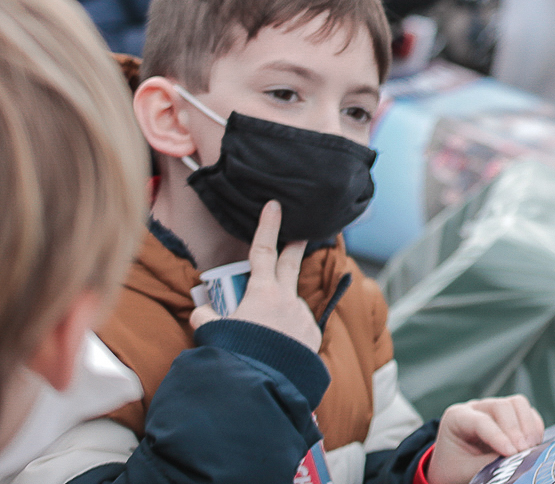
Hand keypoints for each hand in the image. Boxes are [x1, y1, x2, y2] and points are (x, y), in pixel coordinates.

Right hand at [190, 201, 319, 352]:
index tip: (274, 206)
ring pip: (289, 307)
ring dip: (278, 313)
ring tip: (263, 339)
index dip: (267, 227)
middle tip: (301, 232)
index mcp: (263, 293)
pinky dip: (287, 335)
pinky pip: (297, 329)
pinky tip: (277, 351)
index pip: (263, 252)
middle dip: (294, 247)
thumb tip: (202, 311)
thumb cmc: (237, 357)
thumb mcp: (215, 335)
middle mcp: (288, 299)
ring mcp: (303, 317)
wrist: (264, 387)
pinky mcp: (313, 336)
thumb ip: (208, 318)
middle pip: (290, 265)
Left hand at [427, 396, 543, 483]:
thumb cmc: (453, 468)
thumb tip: (512, 461)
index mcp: (457, 418)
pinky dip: (534, 427)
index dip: (498, 436)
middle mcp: (477, 408)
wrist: (453, 467)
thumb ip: (485, 465)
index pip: (481, 421)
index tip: (511, 453)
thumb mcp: (463, 470)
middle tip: (523, 451)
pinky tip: (534, 445)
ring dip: (528, 425)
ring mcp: (494, 409)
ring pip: (517, 403)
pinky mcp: (510, 415)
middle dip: (515, 429)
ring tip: (530, 448)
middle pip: (502, 406)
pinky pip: (528, 412)